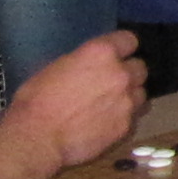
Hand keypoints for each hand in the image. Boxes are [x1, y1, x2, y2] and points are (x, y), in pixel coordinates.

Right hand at [8, 30, 143, 171]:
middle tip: (112, 82)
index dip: (123, 47)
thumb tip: (89, 66)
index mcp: (101, 53)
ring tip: (112, 104)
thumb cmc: (36, 100)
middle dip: (128, 73)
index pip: (129, 40)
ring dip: (130, 96)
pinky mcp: (126, 126)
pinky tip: (107, 123)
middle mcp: (120, 74)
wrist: (38, 138)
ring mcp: (127, 102)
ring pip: (141, 93)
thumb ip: (81, 62)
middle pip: (140, 68)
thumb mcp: (56, 67)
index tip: (117, 54)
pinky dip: (124, 118)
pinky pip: (133, 117)